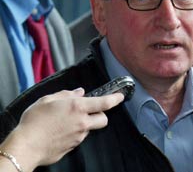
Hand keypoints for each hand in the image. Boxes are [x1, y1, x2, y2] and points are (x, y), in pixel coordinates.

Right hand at [0, 88, 123, 170]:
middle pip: (103, 119)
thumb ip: (66, 94)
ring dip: (84, 124)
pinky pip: (78, 138)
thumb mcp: (48, 100)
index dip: (115, 99)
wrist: (25, 146)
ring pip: (89, 128)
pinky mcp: (73, 147)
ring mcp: (79, 137)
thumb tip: (79, 92)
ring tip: (66, 121)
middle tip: (90, 110)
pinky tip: (60, 131)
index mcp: (77, 107)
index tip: (121, 96)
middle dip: (101, 114)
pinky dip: (74, 133)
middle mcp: (82, 122)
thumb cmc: (34, 121)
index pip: (104, 103)